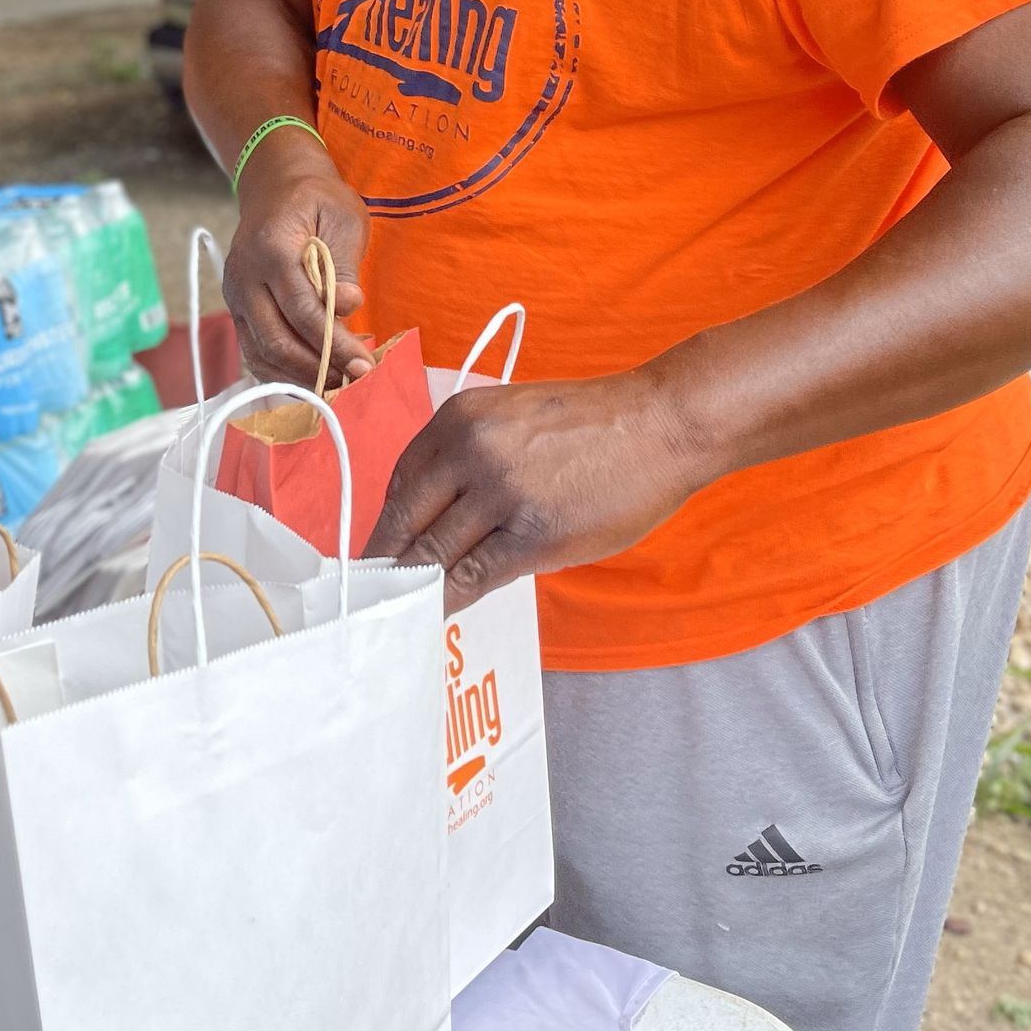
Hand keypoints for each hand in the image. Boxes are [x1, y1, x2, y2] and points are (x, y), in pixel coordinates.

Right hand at [222, 133, 375, 385]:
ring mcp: (235, 295)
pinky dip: (280, 373)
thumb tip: (347, 308)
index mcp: (271, 248)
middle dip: (319, 368)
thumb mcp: (344, 217)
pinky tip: (310, 380)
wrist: (276, 186)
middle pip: (278, 339)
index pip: (303, 309)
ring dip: (300, 377)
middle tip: (355, 381)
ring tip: (337, 386)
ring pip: (261, 353)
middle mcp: (245, 276)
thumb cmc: (317, 199)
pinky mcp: (237, 309)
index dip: (335, 343)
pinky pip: (253, 351)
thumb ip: (344, 264)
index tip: (364, 364)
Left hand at [366, 372, 708, 607]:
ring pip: (435, 553)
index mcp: (458, 419)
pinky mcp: (534, 534)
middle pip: (406, 521)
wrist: (659, 424)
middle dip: (386, 563)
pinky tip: (441, 613)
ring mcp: (501, 494)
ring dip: (415, 588)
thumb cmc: (592, 424)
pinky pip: (474, 576)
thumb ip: (467, 456)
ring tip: (401, 611)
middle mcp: (470, 452)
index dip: (386, 525)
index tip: (379, 551)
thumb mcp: (511, 417)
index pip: (401, 482)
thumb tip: (433, 513)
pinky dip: (450, 599)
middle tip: (371, 594)